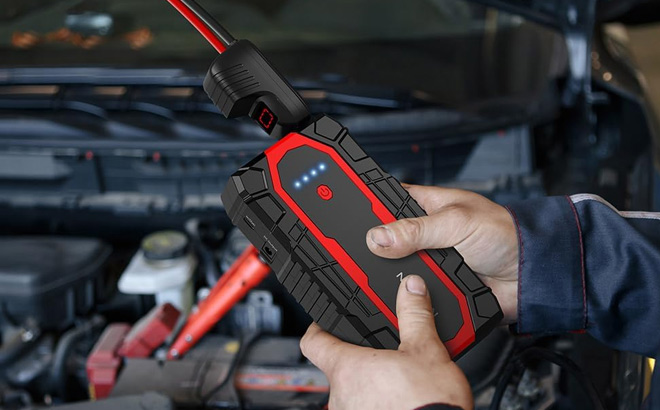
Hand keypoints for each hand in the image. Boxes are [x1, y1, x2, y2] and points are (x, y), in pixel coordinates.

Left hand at [301, 275, 472, 409]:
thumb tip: (411, 288)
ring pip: (353, 391)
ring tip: (399, 378)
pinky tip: (401, 399)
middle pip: (338, 366)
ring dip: (371, 383)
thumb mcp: (427, 350)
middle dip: (361, 358)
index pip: (313, 341)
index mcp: (347, 368)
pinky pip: (364, 408)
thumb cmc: (429, 405)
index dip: (319, 326)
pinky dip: (378, 402)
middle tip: (384, 351)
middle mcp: (340, 395)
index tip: (326, 319)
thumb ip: (414, 315)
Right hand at [366, 185, 518, 322]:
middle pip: (382, 242)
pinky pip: (410, 296)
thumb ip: (417, 229)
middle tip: (365, 255)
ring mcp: (425, 263)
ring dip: (394, 277)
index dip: (363, 207)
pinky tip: (406, 298)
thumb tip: (379, 236)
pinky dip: (408, 298)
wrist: (529, 276)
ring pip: (393, 271)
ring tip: (393, 277)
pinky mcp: (432, 288)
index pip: (382, 201)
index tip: (342, 216)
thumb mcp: (457, 223)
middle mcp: (420, 235)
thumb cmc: (504, 234)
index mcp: (423, 206)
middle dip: (375, 251)